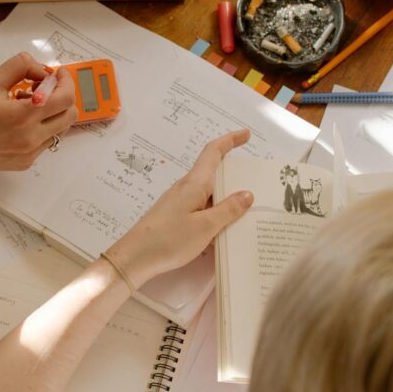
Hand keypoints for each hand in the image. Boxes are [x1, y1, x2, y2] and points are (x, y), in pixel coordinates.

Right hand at [0, 52, 77, 172]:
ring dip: (52, 113)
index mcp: (25, 115)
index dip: (66, 81)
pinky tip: (19, 122)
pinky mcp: (25, 162)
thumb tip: (41, 69)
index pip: (65, 97)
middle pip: (70, 115)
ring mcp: (30, 153)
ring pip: (60, 130)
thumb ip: (20, 66)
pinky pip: (45, 142)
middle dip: (63, 97)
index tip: (58, 75)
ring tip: (27, 105)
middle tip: (45, 88)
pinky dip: (41, 128)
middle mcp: (31, 137)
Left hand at [105, 130, 253, 287]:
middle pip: (213, 173)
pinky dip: (215, 214)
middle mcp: (186, 188)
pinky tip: (225, 230)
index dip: (230, 140)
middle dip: (234, 175)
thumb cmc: (170, 239)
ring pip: (208, 194)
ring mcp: (179, 202)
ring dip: (226, 199)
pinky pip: (201, 208)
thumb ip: (228, 210)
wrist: (135, 257)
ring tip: (248, 212)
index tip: (246, 134)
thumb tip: (247, 194)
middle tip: (257, 184)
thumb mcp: (205, 226)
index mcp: (194, 184)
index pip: (213, 152)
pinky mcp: (175, 216)